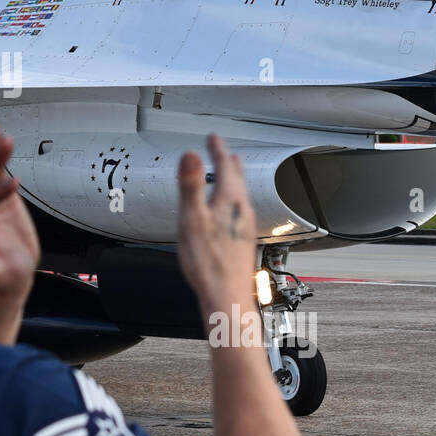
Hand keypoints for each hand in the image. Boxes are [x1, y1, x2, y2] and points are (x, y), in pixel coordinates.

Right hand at [176, 134, 257, 312]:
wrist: (227, 297)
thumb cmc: (209, 264)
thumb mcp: (192, 220)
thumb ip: (190, 186)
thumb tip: (190, 155)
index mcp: (230, 202)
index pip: (225, 167)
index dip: (217, 150)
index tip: (213, 138)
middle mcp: (242, 213)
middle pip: (237, 180)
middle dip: (228, 163)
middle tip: (224, 151)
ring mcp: (245, 228)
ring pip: (240, 196)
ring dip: (233, 181)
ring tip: (230, 174)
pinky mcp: (243, 242)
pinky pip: (239, 211)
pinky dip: (232, 200)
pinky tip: (228, 212)